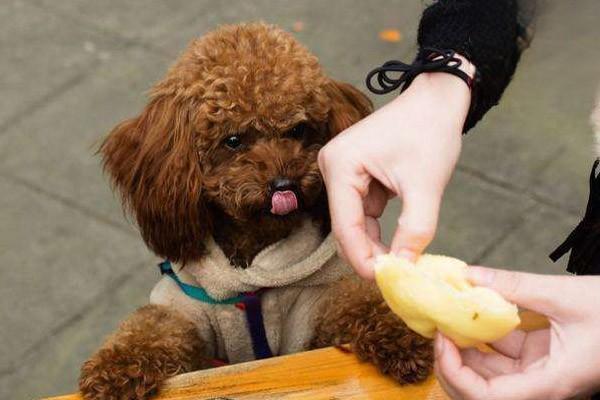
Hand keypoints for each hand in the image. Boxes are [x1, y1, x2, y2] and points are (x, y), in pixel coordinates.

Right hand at [318, 73, 469, 277]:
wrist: (437, 100)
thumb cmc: (431, 131)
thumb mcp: (426, 186)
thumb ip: (415, 230)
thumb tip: (404, 268)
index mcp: (341, 164)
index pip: (345, 225)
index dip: (363, 258)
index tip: (385, 283)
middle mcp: (332, 167)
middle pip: (346, 226)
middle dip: (369, 252)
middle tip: (395, 279)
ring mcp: (342, 171)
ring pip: (355, 222)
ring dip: (376, 242)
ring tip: (401, 262)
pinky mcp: (354, 175)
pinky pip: (363, 212)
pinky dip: (380, 228)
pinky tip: (397, 242)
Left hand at [435, 267, 599, 399]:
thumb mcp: (565, 295)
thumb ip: (514, 286)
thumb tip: (468, 275)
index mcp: (551, 384)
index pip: (489, 398)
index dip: (456, 376)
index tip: (442, 341)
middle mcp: (541, 385)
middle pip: (480, 390)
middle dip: (452, 362)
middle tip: (437, 327)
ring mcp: (539, 372)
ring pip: (488, 371)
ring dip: (464, 348)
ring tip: (447, 315)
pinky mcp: (539, 357)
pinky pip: (502, 353)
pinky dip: (483, 336)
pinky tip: (469, 311)